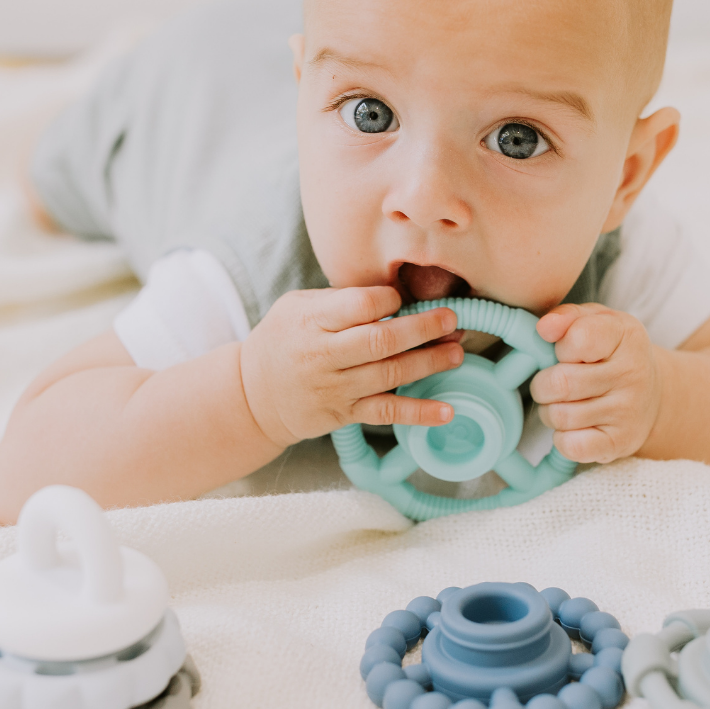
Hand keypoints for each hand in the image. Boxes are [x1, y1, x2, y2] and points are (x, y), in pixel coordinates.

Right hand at [239, 286, 462, 449]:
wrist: (252, 395)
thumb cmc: (283, 339)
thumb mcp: (298, 307)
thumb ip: (340, 299)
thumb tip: (393, 294)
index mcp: (312, 320)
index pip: (360, 304)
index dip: (389, 299)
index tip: (402, 297)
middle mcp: (323, 355)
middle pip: (381, 340)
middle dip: (423, 328)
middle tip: (451, 319)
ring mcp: (336, 388)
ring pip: (390, 375)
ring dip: (429, 363)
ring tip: (457, 352)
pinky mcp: (345, 414)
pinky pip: (387, 413)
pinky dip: (419, 413)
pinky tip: (447, 410)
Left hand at [529, 303, 661, 463]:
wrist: (651, 395)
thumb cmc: (611, 353)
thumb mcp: (595, 321)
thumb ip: (566, 317)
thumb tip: (544, 328)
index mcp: (626, 336)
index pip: (577, 339)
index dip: (559, 347)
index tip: (566, 352)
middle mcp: (633, 374)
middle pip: (560, 383)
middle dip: (544, 384)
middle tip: (552, 383)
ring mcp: (628, 412)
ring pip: (560, 416)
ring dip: (550, 411)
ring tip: (563, 403)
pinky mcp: (620, 443)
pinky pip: (571, 446)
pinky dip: (561, 438)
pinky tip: (574, 426)